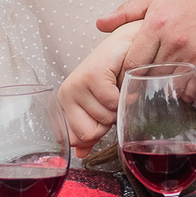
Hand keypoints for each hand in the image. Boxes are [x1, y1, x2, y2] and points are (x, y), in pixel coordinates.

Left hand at [58, 26, 134, 153]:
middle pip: (92, 132)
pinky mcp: (92, 74)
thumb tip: (81, 153)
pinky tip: (123, 81)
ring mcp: (77, 83)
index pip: (80, 139)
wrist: (130, 43)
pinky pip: (112, 103)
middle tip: (113, 98)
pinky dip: (124, 96)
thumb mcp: (101, 106)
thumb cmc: (116, 73)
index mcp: (65, 103)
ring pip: (105, 118)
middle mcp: (67, 93)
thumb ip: (90, 131)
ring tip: (118, 87)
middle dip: (110, 120)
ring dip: (120, 106)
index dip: (100, 130)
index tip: (105, 111)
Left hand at [95, 0, 195, 86]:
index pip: (131, 63)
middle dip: (143, 86)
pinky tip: (183, 90)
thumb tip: (100, 24)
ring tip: (161, 92)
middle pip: (149, 78)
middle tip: (141, 91)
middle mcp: (175, 41)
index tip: (126, 81)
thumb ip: (126, 12)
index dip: (126, 76)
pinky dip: (187, 94)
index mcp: (157, 24)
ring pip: (170, 88)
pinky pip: (194, 91)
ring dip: (164, 92)